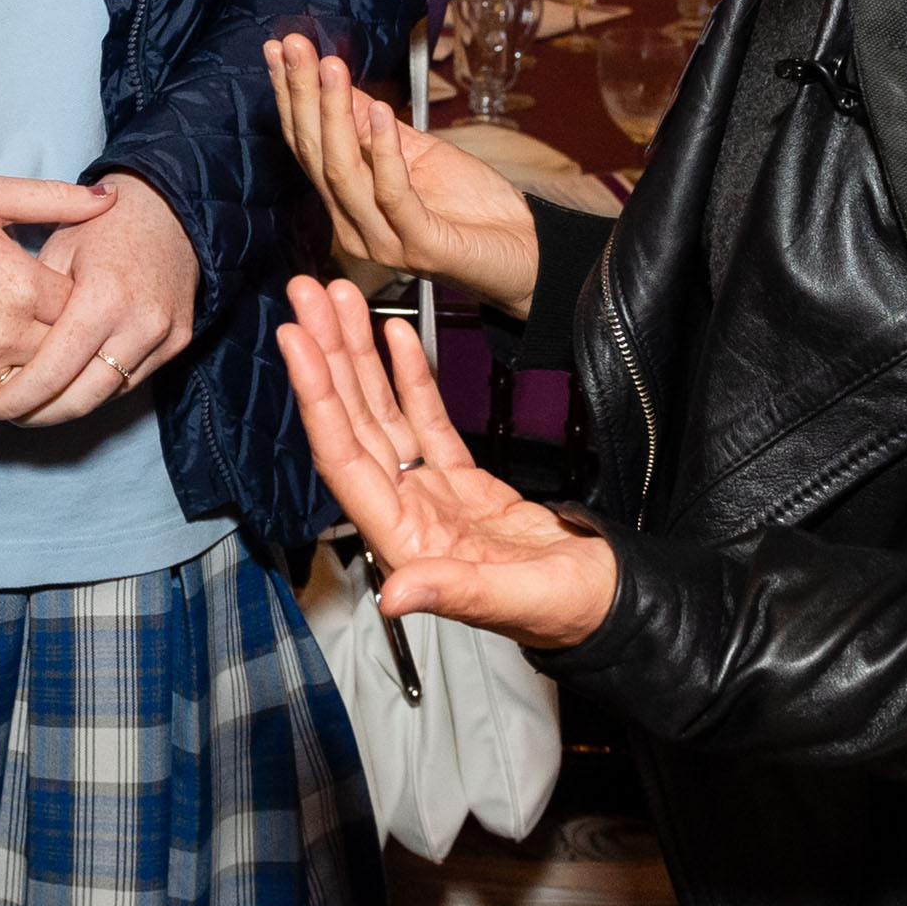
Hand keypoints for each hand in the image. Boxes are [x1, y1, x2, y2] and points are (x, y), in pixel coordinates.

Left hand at [0, 172, 197, 427]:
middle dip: (35, 415)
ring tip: (24, 408)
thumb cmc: (101, 225)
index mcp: (104, 297)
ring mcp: (165, 337)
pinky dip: (93, 390)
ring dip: (63, 409)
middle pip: (81, 398)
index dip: (15, 399)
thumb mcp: (56, 250)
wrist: (169, 208)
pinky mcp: (178, 343)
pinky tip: (63, 389)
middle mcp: (140, 324)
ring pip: (106, 398)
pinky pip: (129, 383)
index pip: (53, 371)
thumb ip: (33, 306)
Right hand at [0, 176, 102, 404]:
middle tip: (38, 313)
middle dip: (57, 336)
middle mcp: (0, 337)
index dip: (74, 297)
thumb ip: (56, 200)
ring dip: (24, 364)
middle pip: (60, 354)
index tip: (59, 284)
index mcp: (20, 287)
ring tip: (7, 332)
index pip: (80, 310)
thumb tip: (112, 199)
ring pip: (25, 384)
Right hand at [265, 38, 542, 316]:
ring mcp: (385, 241)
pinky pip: (393, 194)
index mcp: (349, 207)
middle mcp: (356, 228)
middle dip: (303, 96)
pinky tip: (383, 112)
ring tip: (332, 69)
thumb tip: (335, 81)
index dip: (292, 98)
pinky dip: (384, 151)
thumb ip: (374, 128)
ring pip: (343, 174)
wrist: (530, 254)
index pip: (308, 147)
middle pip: (316, 156)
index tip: (280, 51)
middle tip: (295, 48)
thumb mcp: (419, 152)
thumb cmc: (476, 209)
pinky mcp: (421, 247)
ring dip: (335, 115)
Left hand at [276, 275, 618, 650]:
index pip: (345, 458)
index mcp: (406, 542)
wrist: (612, 606)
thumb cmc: (570, 611)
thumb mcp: (517, 600)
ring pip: (382, 414)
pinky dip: (408, 377)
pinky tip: (394, 335)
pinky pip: (424, 419)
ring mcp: (430, 495)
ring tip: (338, 300)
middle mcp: (405, 514)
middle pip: (353, 424)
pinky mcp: (461, 481)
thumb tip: (393, 596)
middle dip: (328, 357)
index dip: (317, 398)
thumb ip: (454, 593)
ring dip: (358, 356)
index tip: (295, 340)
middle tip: (307, 294)